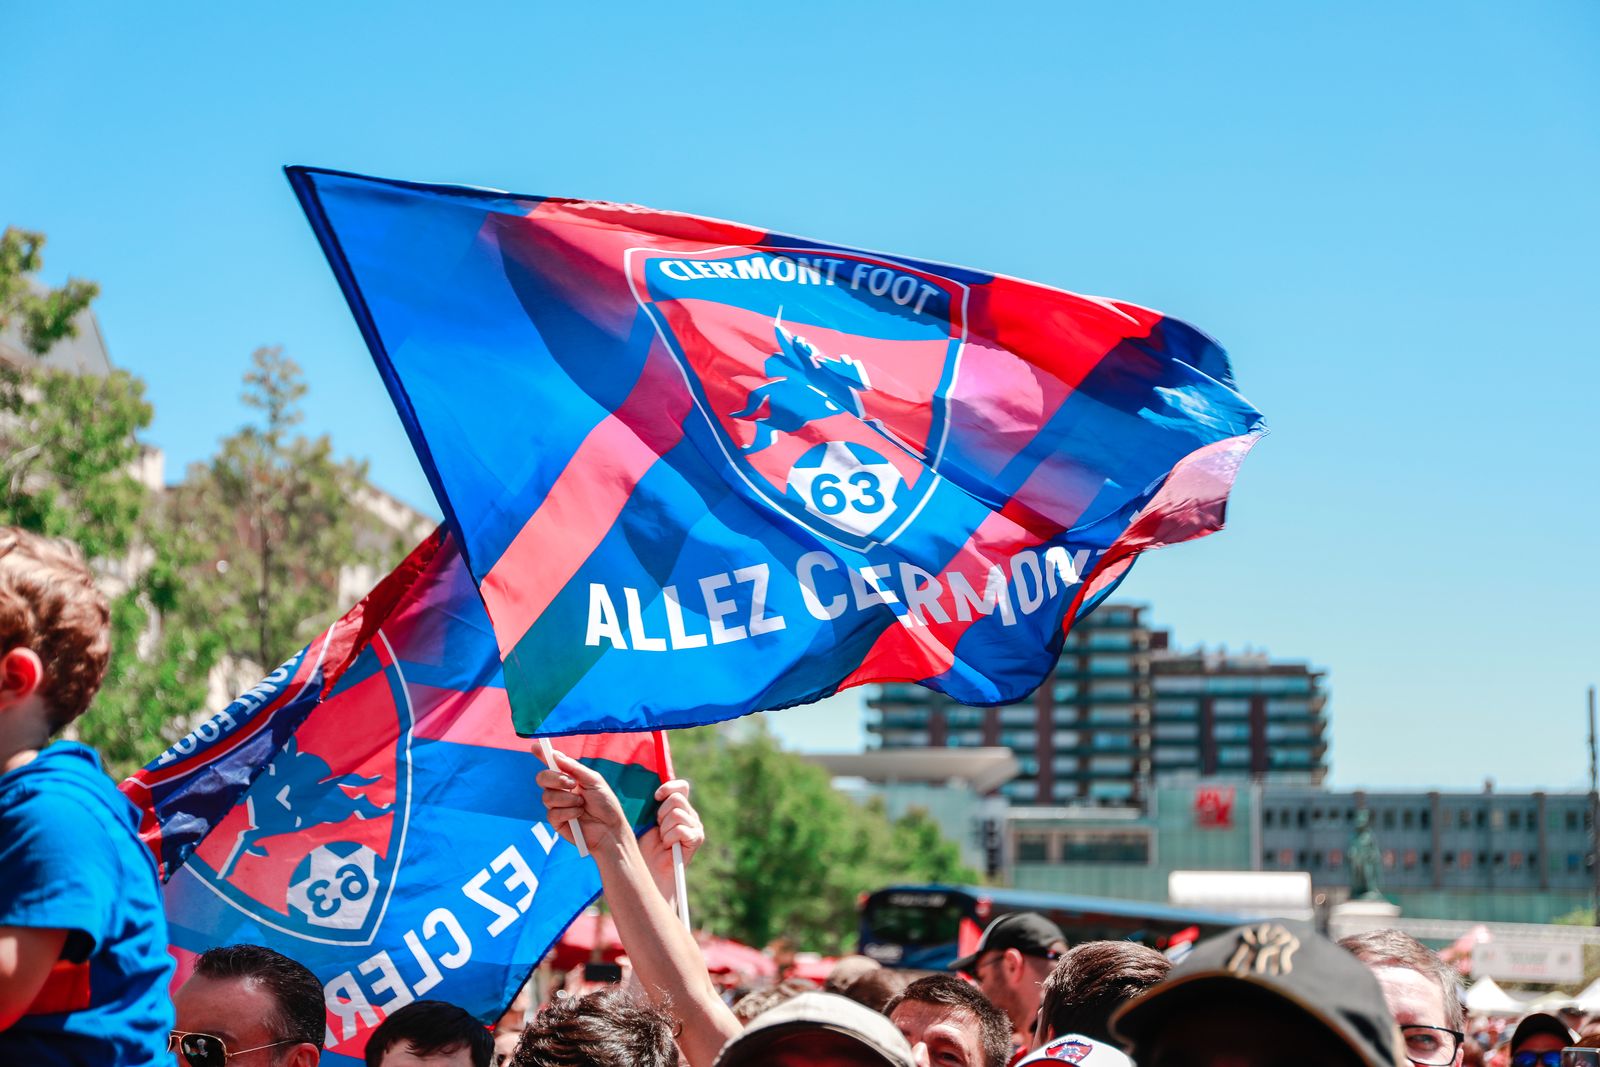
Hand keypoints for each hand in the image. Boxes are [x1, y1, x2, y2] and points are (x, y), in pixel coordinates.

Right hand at [535, 747, 629, 850]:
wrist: (610, 829)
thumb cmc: (605, 804)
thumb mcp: (594, 781)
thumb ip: (574, 768)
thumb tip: (555, 755)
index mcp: (570, 777)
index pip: (553, 764)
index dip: (543, 754)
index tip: (536, 746)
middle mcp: (560, 790)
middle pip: (542, 778)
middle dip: (555, 778)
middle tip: (571, 783)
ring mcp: (557, 805)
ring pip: (547, 796)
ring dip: (567, 799)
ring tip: (581, 804)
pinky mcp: (556, 821)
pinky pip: (552, 813)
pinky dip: (568, 812)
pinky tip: (579, 814)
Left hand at [639, 779, 704, 897]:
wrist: (651, 869)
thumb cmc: (647, 845)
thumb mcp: (648, 820)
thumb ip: (654, 804)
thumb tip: (651, 791)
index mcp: (681, 807)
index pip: (682, 787)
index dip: (669, 788)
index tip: (656, 797)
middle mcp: (691, 814)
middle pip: (676, 799)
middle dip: (661, 814)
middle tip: (658, 828)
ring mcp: (696, 826)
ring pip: (676, 814)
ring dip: (664, 829)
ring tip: (663, 839)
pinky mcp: (697, 838)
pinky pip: (680, 829)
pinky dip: (669, 838)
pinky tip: (668, 846)